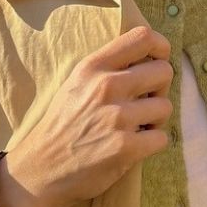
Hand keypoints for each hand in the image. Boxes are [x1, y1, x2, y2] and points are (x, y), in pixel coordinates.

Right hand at [0, 24, 174, 206]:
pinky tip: (134, 145)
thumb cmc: (62, 124)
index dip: (161, 47)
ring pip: (166, 107)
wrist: (40, 168)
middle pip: (164, 71)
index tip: (158, 60)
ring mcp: (117, 117)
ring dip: (156, 119)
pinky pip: (161, 137)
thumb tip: (148, 57)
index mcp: (93, 67)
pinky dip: (152, 143)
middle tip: (145, 102)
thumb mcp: (76, 83)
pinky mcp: (125, 147)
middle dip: (160, 88)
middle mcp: (106, 86)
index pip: (143, 37)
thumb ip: (107, 67)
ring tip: (136, 126)